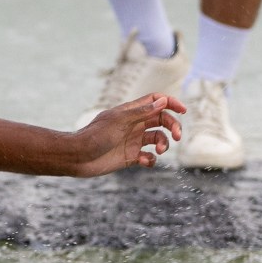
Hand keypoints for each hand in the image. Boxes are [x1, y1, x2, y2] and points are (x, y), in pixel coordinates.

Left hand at [72, 93, 186, 176]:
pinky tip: (145, 161)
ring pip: (158, 139)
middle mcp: (133, 125)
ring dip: (164, 144)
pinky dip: (152, 159)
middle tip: (177, 136)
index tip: (183, 110)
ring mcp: (132, 141)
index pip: (155, 101)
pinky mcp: (130, 157)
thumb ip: (142, 112)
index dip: (170, 103)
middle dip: (173, 126)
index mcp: (130, 112)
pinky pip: (149, 157)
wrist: (78, 157)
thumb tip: (163, 101)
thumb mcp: (120, 121)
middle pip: (162, 120)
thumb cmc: (95, 135)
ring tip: (160, 150)